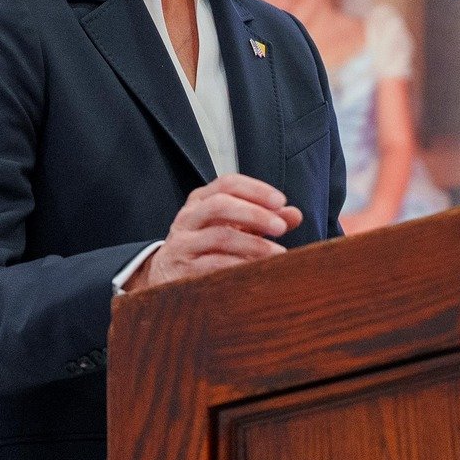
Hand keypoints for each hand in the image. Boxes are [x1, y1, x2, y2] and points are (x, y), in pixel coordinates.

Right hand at [126, 174, 302, 292]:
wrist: (164, 275)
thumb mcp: (233, 228)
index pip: (227, 184)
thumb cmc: (206, 247)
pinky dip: (239, 266)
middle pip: (221, 205)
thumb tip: (295, 214)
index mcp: (201, 200)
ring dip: (253, 244)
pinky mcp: (184, 269)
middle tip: (280, 227)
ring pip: (219, 236)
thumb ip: (263, 219)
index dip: (255, 190)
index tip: (280, 201)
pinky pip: (213, 265)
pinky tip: (257, 269)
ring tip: (277, 253)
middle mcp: (189, 217)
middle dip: (254, 214)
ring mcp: (184, 243)